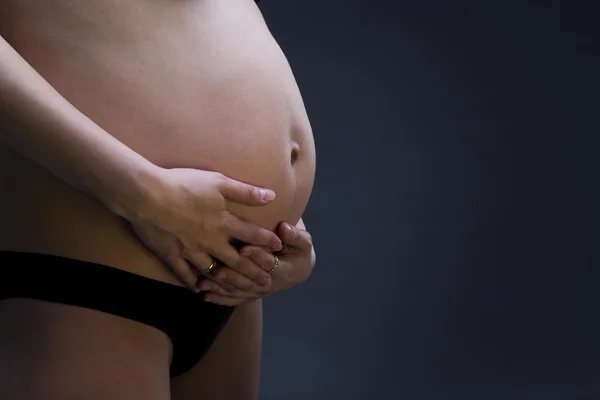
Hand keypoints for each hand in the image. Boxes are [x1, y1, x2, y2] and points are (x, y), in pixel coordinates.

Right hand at [128, 167, 282, 290]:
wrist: (147, 195)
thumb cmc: (184, 184)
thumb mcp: (219, 182)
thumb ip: (246, 192)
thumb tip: (272, 196)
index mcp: (224, 222)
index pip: (253, 235)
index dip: (268, 242)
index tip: (278, 249)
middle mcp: (211, 241)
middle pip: (238, 261)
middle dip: (254, 272)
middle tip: (267, 283)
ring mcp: (191, 251)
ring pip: (213, 271)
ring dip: (228, 281)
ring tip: (238, 289)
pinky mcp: (171, 256)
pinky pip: (185, 274)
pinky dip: (192, 282)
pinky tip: (197, 288)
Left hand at [199, 220, 315, 305]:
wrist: (297, 268)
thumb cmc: (298, 250)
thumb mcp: (303, 242)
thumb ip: (295, 236)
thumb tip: (284, 228)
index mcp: (284, 271)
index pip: (268, 262)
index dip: (256, 255)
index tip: (242, 248)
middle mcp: (270, 285)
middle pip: (249, 280)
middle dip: (232, 275)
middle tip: (217, 269)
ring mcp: (258, 292)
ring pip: (238, 291)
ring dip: (220, 288)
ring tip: (203, 283)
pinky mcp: (250, 295)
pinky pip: (234, 299)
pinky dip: (219, 298)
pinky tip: (204, 295)